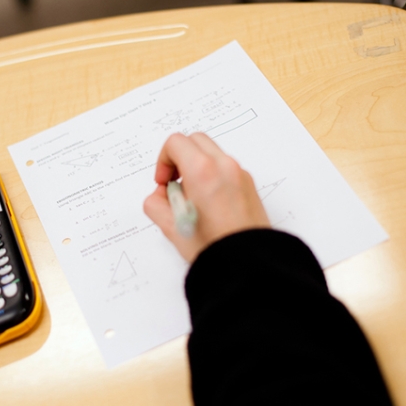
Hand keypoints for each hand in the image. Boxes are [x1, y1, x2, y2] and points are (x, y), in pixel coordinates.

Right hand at [143, 132, 269, 261]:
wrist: (249, 264)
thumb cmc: (215, 248)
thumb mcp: (172, 228)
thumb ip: (156, 204)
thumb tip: (160, 196)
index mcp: (203, 171)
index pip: (175, 143)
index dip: (163, 161)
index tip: (163, 182)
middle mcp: (224, 166)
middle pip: (194, 141)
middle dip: (179, 158)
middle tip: (174, 184)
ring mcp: (240, 174)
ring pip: (211, 154)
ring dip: (196, 167)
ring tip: (191, 198)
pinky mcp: (249, 185)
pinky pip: (225, 168)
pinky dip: (212, 176)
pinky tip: (207, 204)